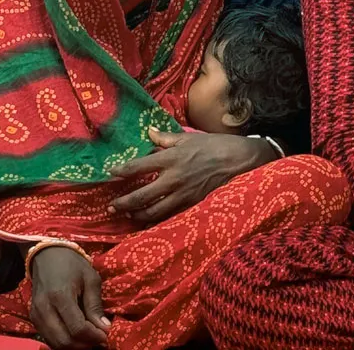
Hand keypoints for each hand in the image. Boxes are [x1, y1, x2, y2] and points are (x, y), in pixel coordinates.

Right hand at [29, 247, 109, 349]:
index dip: (94, 336)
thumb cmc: (72, 264)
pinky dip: (64, 341)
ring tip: (88, 338)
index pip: (77, 328)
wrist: (47, 255)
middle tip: (98, 339)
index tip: (106, 335)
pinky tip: (76, 335)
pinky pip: (49, 338)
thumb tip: (104, 328)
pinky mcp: (33, 317)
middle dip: (85, 344)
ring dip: (74, 346)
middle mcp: (44, 308)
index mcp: (60, 296)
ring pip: (55, 343)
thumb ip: (95, 305)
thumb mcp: (90, 278)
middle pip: (65, 340)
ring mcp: (36, 314)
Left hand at [107, 129, 273, 222]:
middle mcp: (174, 179)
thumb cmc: (217, 146)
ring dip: (138, 214)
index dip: (121, 171)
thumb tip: (149, 132)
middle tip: (111, 206)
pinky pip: (170, 216)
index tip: (110, 174)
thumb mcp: (190, 138)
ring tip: (129, 214)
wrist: (243, 162)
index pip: (138, 167)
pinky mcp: (193, 205)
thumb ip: (166, 138)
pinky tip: (150, 221)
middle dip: (123, 202)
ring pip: (154, 211)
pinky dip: (158, 220)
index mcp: (171, 158)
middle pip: (141, 195)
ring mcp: (184, 195)